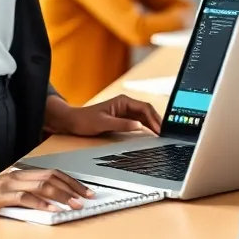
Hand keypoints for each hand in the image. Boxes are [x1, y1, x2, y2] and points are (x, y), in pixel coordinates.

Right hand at [0, 168, 92, 218]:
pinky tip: (52, 209)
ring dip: (62, 195)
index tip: (86, 191)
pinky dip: (41, 202)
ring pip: (42, 185)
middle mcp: (16, 176)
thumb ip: (24, 196)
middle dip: (73, 187)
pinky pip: (24, 197)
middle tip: (89, 197)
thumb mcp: (5, 195)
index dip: (71, 181)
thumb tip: (48, 204)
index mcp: (19, 175)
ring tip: (76, 204)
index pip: (51, 174)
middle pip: (52, 176)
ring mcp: (8, 184)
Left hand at [46, 94, 161, 136]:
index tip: (160, 130)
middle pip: (147, 112)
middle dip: (157, 122)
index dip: (155, 118)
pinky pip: (139, 123)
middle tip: (166, 135)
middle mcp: (125, 105)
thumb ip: (122, 124)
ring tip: (162, 137)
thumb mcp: (103, 123)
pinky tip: (151, 137)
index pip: (144, 108)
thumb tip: (139, 126)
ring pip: (145, 118)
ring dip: (153, 126)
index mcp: (123, 101)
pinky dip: (146, 129)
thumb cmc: (85, 120)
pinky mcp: (122, 119)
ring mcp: (124, 112)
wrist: (72, 122)